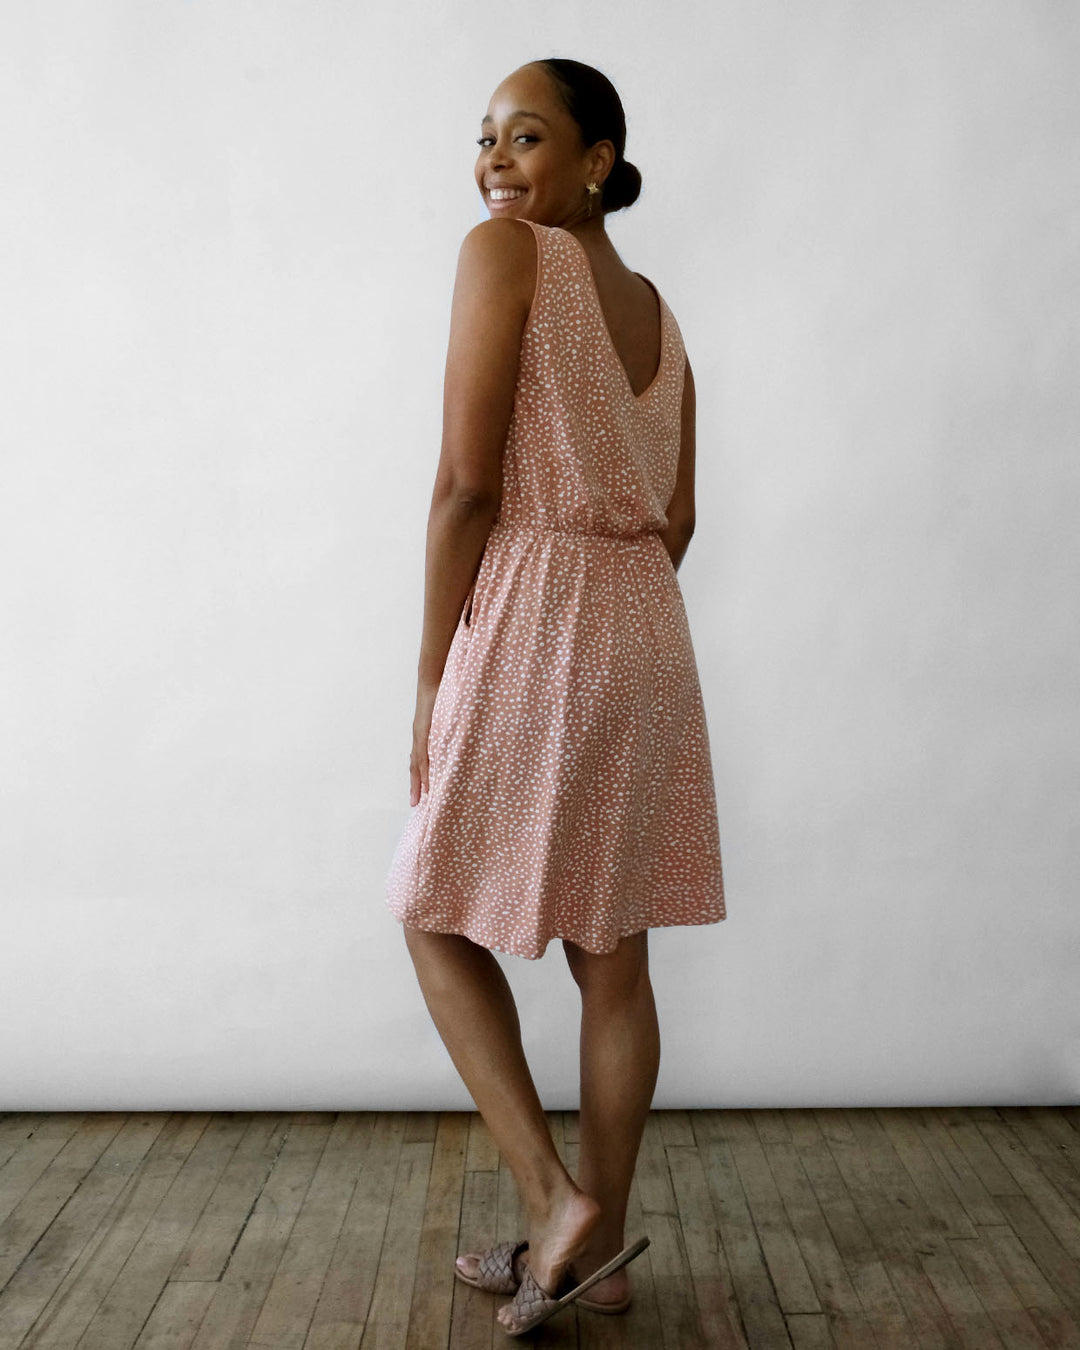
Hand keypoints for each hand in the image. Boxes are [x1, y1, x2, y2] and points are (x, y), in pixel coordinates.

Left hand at [410, 680, 438, 805]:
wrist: (434, 678)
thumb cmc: (443, 694)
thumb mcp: (446, 716)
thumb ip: (449, 729)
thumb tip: (460, 739)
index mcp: (425, 735)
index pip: (420, 760)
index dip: (419, 777)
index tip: (420, 794)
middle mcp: (420, 737)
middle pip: (415, 766)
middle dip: (415, 785)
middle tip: (415, 804)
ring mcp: (420, 734)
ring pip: (418, 764)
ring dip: (419, 782)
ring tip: (420, 799)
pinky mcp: (423, 731)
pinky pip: (424, 754)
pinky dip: (425, 770)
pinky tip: (428, 782)